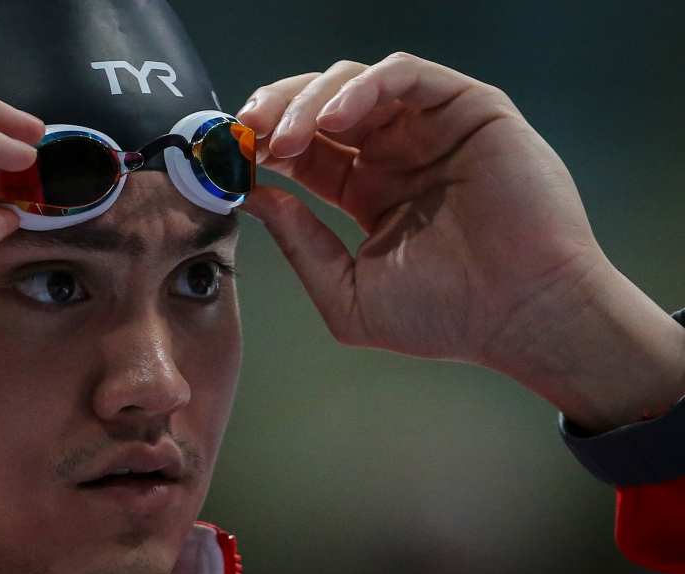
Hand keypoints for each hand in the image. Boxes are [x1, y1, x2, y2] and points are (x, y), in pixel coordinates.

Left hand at [238, 54, 684, 431]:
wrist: (522, 317)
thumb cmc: (448, 316)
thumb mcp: (348, 293)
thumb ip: (300, 245)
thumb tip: (256, 199)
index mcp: (368, 192)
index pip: (304, 151)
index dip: (263, 148)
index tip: (230, 158)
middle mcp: (395, 154)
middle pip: (320, 108)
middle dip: (275, 114)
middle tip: (245, 134)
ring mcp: (430, 130)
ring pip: (355, 84)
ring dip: (309, 102)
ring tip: (285, 138)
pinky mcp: (469, 110)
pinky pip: (407, 77)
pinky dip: (363, 87)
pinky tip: (335, 121)